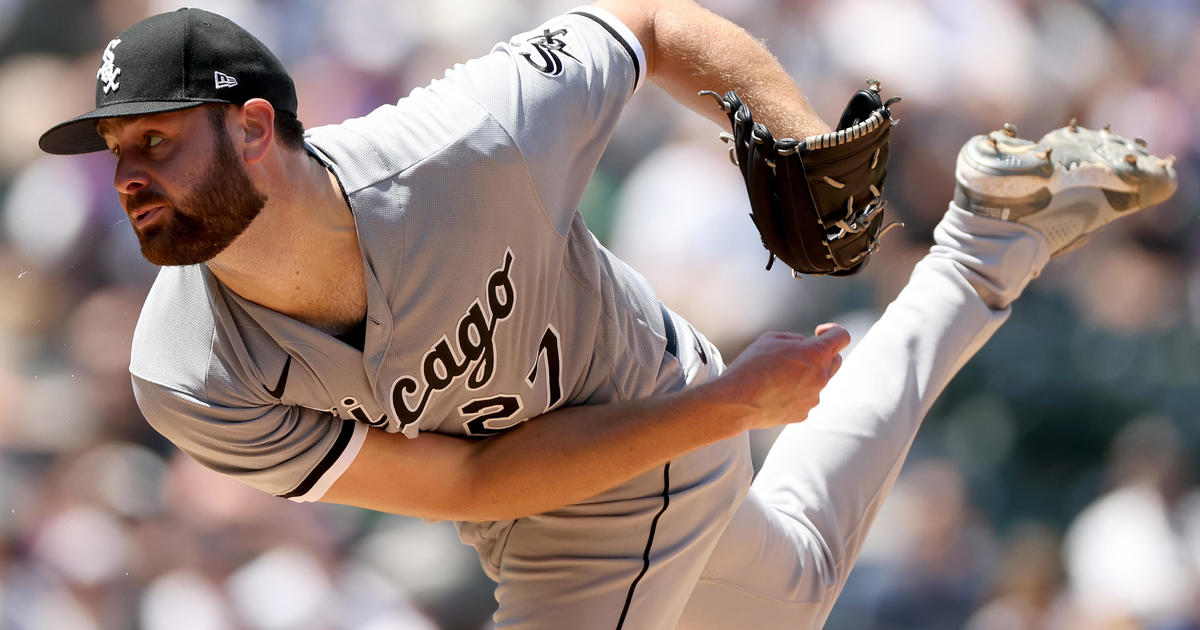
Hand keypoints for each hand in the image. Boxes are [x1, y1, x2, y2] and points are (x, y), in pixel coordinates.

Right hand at [706, 324, 849, 430]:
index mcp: (816, 353)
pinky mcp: (803, 413)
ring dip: (806, 375)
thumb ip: (794, 339)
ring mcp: (813, 397)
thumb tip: (802, 345)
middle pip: (835, 361)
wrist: (737, 401)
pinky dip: (795, 393)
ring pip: (818, 381)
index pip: (842, 337)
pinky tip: (775, 392)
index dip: (833, 331)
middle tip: (800, 354)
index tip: (820, 333)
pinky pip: (805, 398)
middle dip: (822, 354)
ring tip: (778, 376)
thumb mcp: (771, 339)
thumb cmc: (751, 366)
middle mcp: (820, 376)